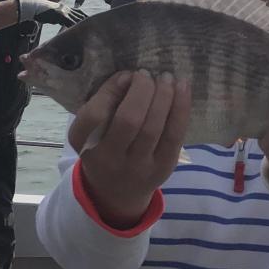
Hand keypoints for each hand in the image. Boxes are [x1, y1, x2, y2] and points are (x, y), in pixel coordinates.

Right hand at [16, 0, 86, 27]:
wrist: (36, 7)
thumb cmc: (44, 13)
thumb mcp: (55, 15)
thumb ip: (62, 18)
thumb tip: (65, 23)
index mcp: (66, 8)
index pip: (79, 12)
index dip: (86, 16)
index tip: (92, 21)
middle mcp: (67, 9)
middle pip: (81, 14)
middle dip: (88, 19)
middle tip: (96, 25)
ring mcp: (64, 11)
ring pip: (76, 18)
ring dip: (83, 23)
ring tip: (91, 29)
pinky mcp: (60, 15)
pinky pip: (69, 21)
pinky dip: (74, 25)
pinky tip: (78, 29)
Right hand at [68, 69, 190, 228]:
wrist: (117, 193)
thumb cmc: (104, 148)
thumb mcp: (92, 129)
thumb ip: (104, 101)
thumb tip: (129, 77)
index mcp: (86, 145)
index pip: (94, 116)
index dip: (110, 90)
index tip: (125, 76)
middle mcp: (111, 160)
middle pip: (129, 121)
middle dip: (142, 90)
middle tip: (147, 74)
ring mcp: (139, 167)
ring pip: (154, 127)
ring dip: (164, 96)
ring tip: (166, 77)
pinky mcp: (164, 168)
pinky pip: (175, 135)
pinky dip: (181, 108)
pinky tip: (183, 87)